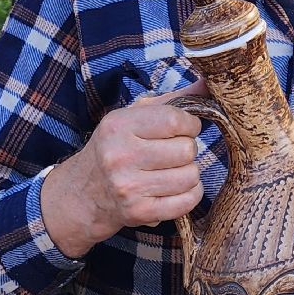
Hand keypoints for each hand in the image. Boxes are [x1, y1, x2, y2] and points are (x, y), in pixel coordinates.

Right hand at [41, 79, 209, 256]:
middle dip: (187, 149)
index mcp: (119, 126)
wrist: (84, 192)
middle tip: (173, 152)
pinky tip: (175, 188)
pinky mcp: (139, 212)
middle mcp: (120, 156)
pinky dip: (190, 194)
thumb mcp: (134, 117)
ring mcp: (129, 187)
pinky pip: (187, 201)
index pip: (175, 120)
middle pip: (187, 150)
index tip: (185, 128)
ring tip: (172, 170)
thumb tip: (209, 82)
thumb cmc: (117, 147)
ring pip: (191, 176)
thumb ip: (173, 100)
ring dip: (189, 172)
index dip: (190, 125)